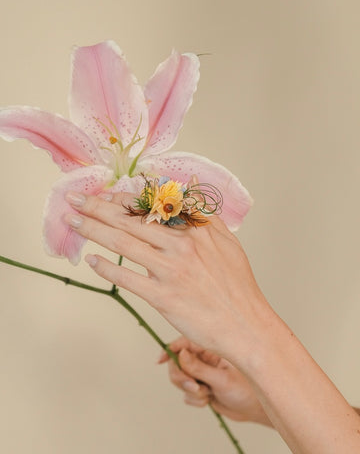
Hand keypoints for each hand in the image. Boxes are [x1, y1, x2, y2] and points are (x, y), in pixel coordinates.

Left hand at [64, 190, 273, 366]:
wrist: (245, 325)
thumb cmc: (237, 285)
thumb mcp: (228, 242)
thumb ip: (206, 215)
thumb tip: (189, 189)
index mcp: (195, 230)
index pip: (152, 207)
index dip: (123, 200)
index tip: (105, 195)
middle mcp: (180, 246)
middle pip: (130, 221)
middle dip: (97, 207)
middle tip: (73, 200)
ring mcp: (170, 271)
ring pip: (123, 244)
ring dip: (93, 230)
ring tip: (72, 221)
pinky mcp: (163, 297)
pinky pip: (128, 279)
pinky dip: (107, 268)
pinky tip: (91, 260)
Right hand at [158, 337, 271, 425]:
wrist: (255, 410)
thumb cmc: (247, 389)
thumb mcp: (222, 378)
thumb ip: (199, 368)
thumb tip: (180, 355)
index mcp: (212, 348)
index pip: (185, 343)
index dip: (170, 350)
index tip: (160, 360)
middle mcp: (205, 358)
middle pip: (178, 363)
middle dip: (182, 377)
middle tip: (194, 386)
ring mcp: (202, 373)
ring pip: (180, 380)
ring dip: (190, 391)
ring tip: (207, 394)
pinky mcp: (202, 387)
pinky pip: (187, 394)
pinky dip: (195, 400)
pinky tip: (210, 400)